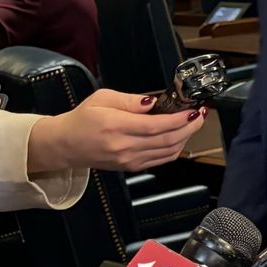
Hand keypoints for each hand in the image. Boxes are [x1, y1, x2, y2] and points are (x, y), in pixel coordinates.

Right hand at [28, 90, 202, 172]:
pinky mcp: (131, 168)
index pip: (157, 125)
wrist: (65, 144)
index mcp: (116, 126)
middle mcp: (124, 147)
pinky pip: (161, 160)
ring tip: (193, 123)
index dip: (180, 119)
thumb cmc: (82, 118)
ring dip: (185, 138)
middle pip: (167, 140)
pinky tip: (180, 136)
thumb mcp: (102, 98)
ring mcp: (128, 160)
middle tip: (201, 114)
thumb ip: (131, 100)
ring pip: (168, 152)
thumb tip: (154, 101)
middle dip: (190, 127)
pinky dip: (175, 148)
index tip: (194, 109)